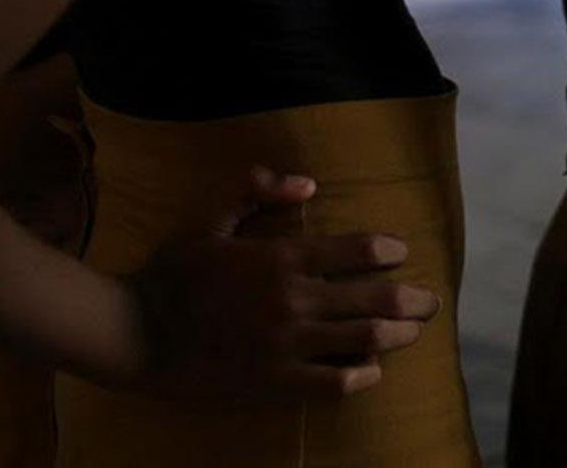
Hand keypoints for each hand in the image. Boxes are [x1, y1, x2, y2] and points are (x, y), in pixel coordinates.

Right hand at [126, 165, 441, 400]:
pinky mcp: (272, 383)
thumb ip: (257, 191)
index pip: (353, 250)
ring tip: (413, 333)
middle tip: (431, 300)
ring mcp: (285, 345)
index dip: (386, 250)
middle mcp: (292, 301)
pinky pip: (329, 383)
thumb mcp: (211, 219)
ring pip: (361, 340)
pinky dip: (358, 377)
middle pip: (372, 299)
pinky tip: (371, 372)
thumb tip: (308, 182)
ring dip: (396, 336)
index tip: (402, 251)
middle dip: (410, 299)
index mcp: (280, 259)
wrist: (135, 334)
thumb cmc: (173, 272)